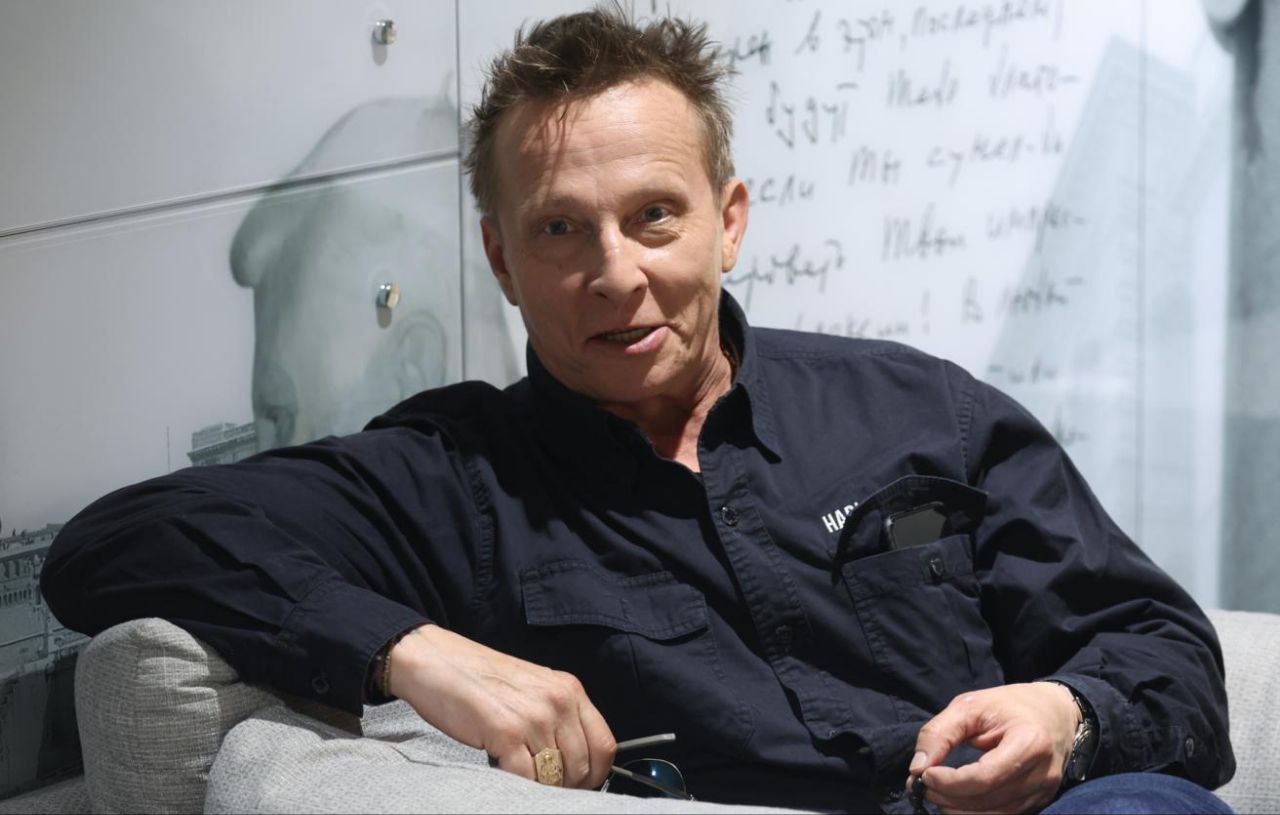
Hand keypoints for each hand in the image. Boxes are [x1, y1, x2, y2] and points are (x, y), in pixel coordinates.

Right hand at [387, 624, 616, 788]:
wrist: (434, 659)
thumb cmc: (478, 676)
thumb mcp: (533, 687)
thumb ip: (557, 715)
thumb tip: (573, 758)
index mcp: (569, 689)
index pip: (605, 745)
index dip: (595, 774)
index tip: (579, 783)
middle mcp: (557, 701)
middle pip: (583, 767)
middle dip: (564, 785)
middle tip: (542, 784)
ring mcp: (534, 717)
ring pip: (556, 778)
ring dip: (539, 786)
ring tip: (520, 774)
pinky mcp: (506, 732)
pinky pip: (526, 779)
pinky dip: (517, 785)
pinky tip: (501, 769)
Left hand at [905, 682, 1080, 813]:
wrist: (1056, 713)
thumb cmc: (1009, 705)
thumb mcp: (970, 706)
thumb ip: (939, 733)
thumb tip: (917, 767)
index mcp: (1029, 742)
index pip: (985, 777)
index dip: (951, 782)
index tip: (925, 774)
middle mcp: (1043, 772)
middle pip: (988, 799)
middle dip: (948, 796)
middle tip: (921, 785)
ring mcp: (1044, 791)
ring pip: (995, 814)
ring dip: (958, 808)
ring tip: (935, 792)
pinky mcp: (1040, 801)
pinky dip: (975, 811)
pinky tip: (956, 799)